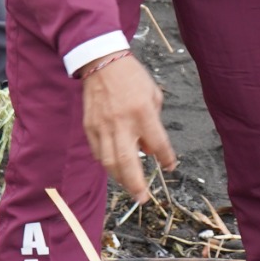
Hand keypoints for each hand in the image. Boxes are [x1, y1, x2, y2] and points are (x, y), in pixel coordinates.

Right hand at [81, 54, 174, 204]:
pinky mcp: (90, 127)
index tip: (169, 167)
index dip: (166, 159)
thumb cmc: (131, 77)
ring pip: (110, 162)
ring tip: (130, 187)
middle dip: (136, 184)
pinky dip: (107, 164)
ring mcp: (103, 126)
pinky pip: (98, 152)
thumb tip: (148, 150)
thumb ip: (155, 123)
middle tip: (143, 198)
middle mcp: (122, 123)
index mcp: (143, 113)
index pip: (158, 144)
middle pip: (129, 162)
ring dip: (120, 179)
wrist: (101, 62)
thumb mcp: (153, 95)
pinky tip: (114, 169)